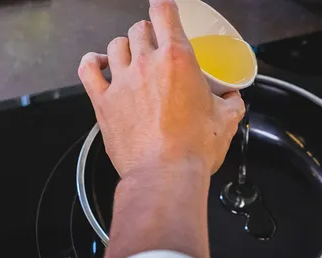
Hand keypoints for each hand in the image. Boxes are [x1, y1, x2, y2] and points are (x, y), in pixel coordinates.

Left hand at [77, 0, 244, 178]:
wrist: (165, 175)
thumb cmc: (193, 150)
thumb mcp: (226, 121)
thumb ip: (232, 103)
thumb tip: (234, 100)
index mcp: (178, 60)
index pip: (164, 13)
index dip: (164, 7)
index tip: (164, 10)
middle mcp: (146, 64)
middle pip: (139, 29)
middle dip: (148, 33)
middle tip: (154, 47)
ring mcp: (121, 82)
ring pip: (115, 46)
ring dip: (124, 47)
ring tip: (130, 58)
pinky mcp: (103, 102)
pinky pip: (87, 69)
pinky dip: (91, 62)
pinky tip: (97, 64)